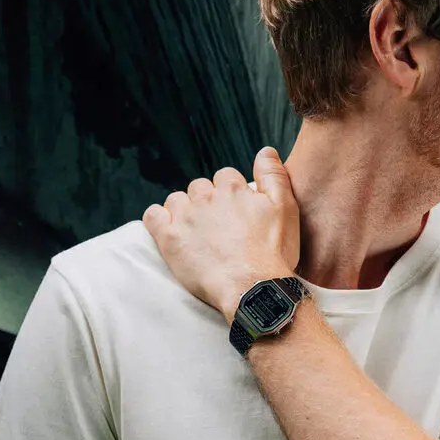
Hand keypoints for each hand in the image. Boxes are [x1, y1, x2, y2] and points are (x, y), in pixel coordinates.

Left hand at [142, 147, 300, 323]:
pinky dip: (159, 219)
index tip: (237, 214)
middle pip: (199, 187)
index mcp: (233, 188)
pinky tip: (170, 231)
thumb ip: (274, 175)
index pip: (225, 177)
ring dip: (184, 211)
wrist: (253, 289)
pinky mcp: (169, 239)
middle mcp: (206, 198)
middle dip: (207, 202)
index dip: (231, 194)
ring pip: (176, 200)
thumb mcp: (286, 209)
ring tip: (197, 234)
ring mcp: (185, 217)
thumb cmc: (273, 254)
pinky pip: (153, 216)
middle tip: (219, 228)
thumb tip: (265, 150)